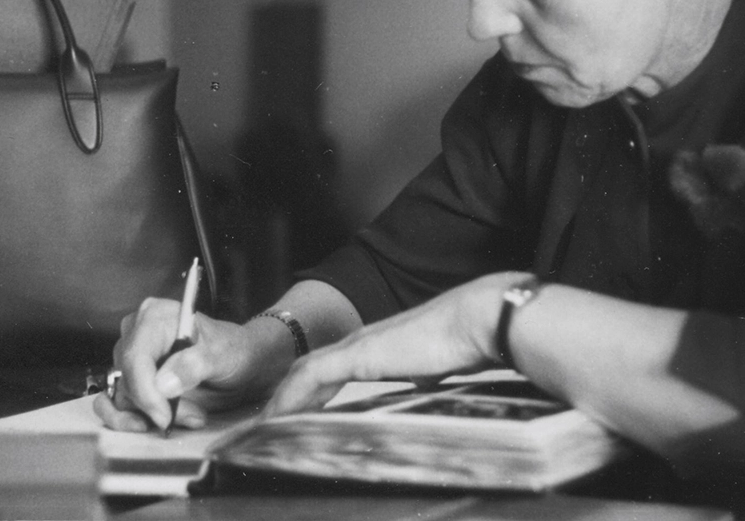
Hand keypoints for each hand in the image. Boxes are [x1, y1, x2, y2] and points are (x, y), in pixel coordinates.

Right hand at [93, 297, 279, 432]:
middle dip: (157, 405)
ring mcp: (132, 360)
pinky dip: (137, 420)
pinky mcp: (132, 383)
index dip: (145, 391)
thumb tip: (163, 384)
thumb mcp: (222, 354)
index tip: (164, 416)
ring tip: (191, 414)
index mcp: (156, 317)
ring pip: (124, 398)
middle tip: (192, 414)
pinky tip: (163, 422)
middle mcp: (137, 335)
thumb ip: (195, 364)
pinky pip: (117, 407)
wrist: (241, 364)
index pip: (135, 357)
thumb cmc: (233, 350)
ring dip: (154, 415)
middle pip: (127, 380)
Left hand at [261, 272, 520, 417]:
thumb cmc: (469, 339)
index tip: (302, 411)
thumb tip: (426, 383)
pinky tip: (277, 418)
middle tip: (271, 420)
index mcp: (383, 343)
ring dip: (283, 397)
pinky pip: (311, 377)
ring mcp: (360, 345)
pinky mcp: (359, 354)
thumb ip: (425, 373)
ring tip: (265, 424)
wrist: (479, 320)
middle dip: (289, 393)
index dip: (314, 387)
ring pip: (305, 371)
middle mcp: (365, 340)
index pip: (335, 364)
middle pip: (312, 366)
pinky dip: (290, 397)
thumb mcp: (439, 364)